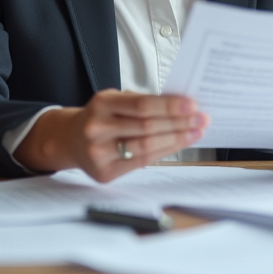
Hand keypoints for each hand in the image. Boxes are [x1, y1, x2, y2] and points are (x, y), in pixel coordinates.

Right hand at [14, 89, 208, 180]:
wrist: (70, 139)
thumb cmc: (101, 117)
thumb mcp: (115, 101)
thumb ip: (143, 102)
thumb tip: (182, 106)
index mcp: (102, 103)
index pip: (142, 105)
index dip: (169, 106)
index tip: (192, 104)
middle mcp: (97, 128)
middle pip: (147, 127)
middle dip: (180, 123)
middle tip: (202, 119)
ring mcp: (98, 152)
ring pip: (146, 146)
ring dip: (177, 139)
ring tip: (196, 132)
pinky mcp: (104, 173)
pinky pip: (141, 162)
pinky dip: (164, 152)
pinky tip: (179, 144)